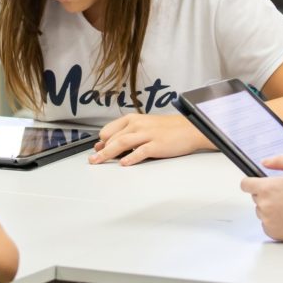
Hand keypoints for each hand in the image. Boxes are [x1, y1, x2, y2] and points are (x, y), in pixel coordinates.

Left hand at [88, 113, 211, 165]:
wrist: (189, 128)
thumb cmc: (167, 128)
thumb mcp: (145, 126)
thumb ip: (128, 133)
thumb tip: (109, 144)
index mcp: (133, 119)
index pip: (109, 130)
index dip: (101, 142)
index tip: (96, 150)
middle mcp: (138, 125)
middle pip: (113, 138)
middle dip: (101, 150)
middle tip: (92, 160)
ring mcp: (147, 134)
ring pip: (122, 143)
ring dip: (107, 153)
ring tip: (98, 161)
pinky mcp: (157, 144)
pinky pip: (140, 151)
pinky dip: (131, 158)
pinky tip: (124, 164)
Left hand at [240, 155, 282, 243]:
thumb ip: (280, 161)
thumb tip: (264, 162)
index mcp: (267, 188)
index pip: (245, 184)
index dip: (252, 182)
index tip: (260, 183)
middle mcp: (263, 206)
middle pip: (256, 197)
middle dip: (267, 194)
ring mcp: (267, 221)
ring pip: (262, 211)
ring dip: (271, 208)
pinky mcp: (273, 233)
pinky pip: (268, 224)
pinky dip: (276, 221)